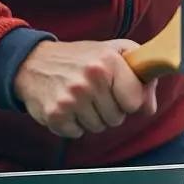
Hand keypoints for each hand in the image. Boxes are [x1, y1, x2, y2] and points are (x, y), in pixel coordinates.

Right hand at [13, 39, 157, 138]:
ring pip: (98, 128)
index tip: (118, 90)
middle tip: (94, 91)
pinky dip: (73, 123)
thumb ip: (139, 71)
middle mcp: (90, 79)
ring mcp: (71, 99)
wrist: (33, 62)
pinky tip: (67, 105)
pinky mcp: (55, 115)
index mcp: (108, 61)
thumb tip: (150, 106)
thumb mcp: (112, 50)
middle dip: (109, 108)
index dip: (128, 98)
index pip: (136, 101)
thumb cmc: (79, 58)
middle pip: (117, 118)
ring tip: (80, 96)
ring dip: (91, 116)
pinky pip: (77, 133)